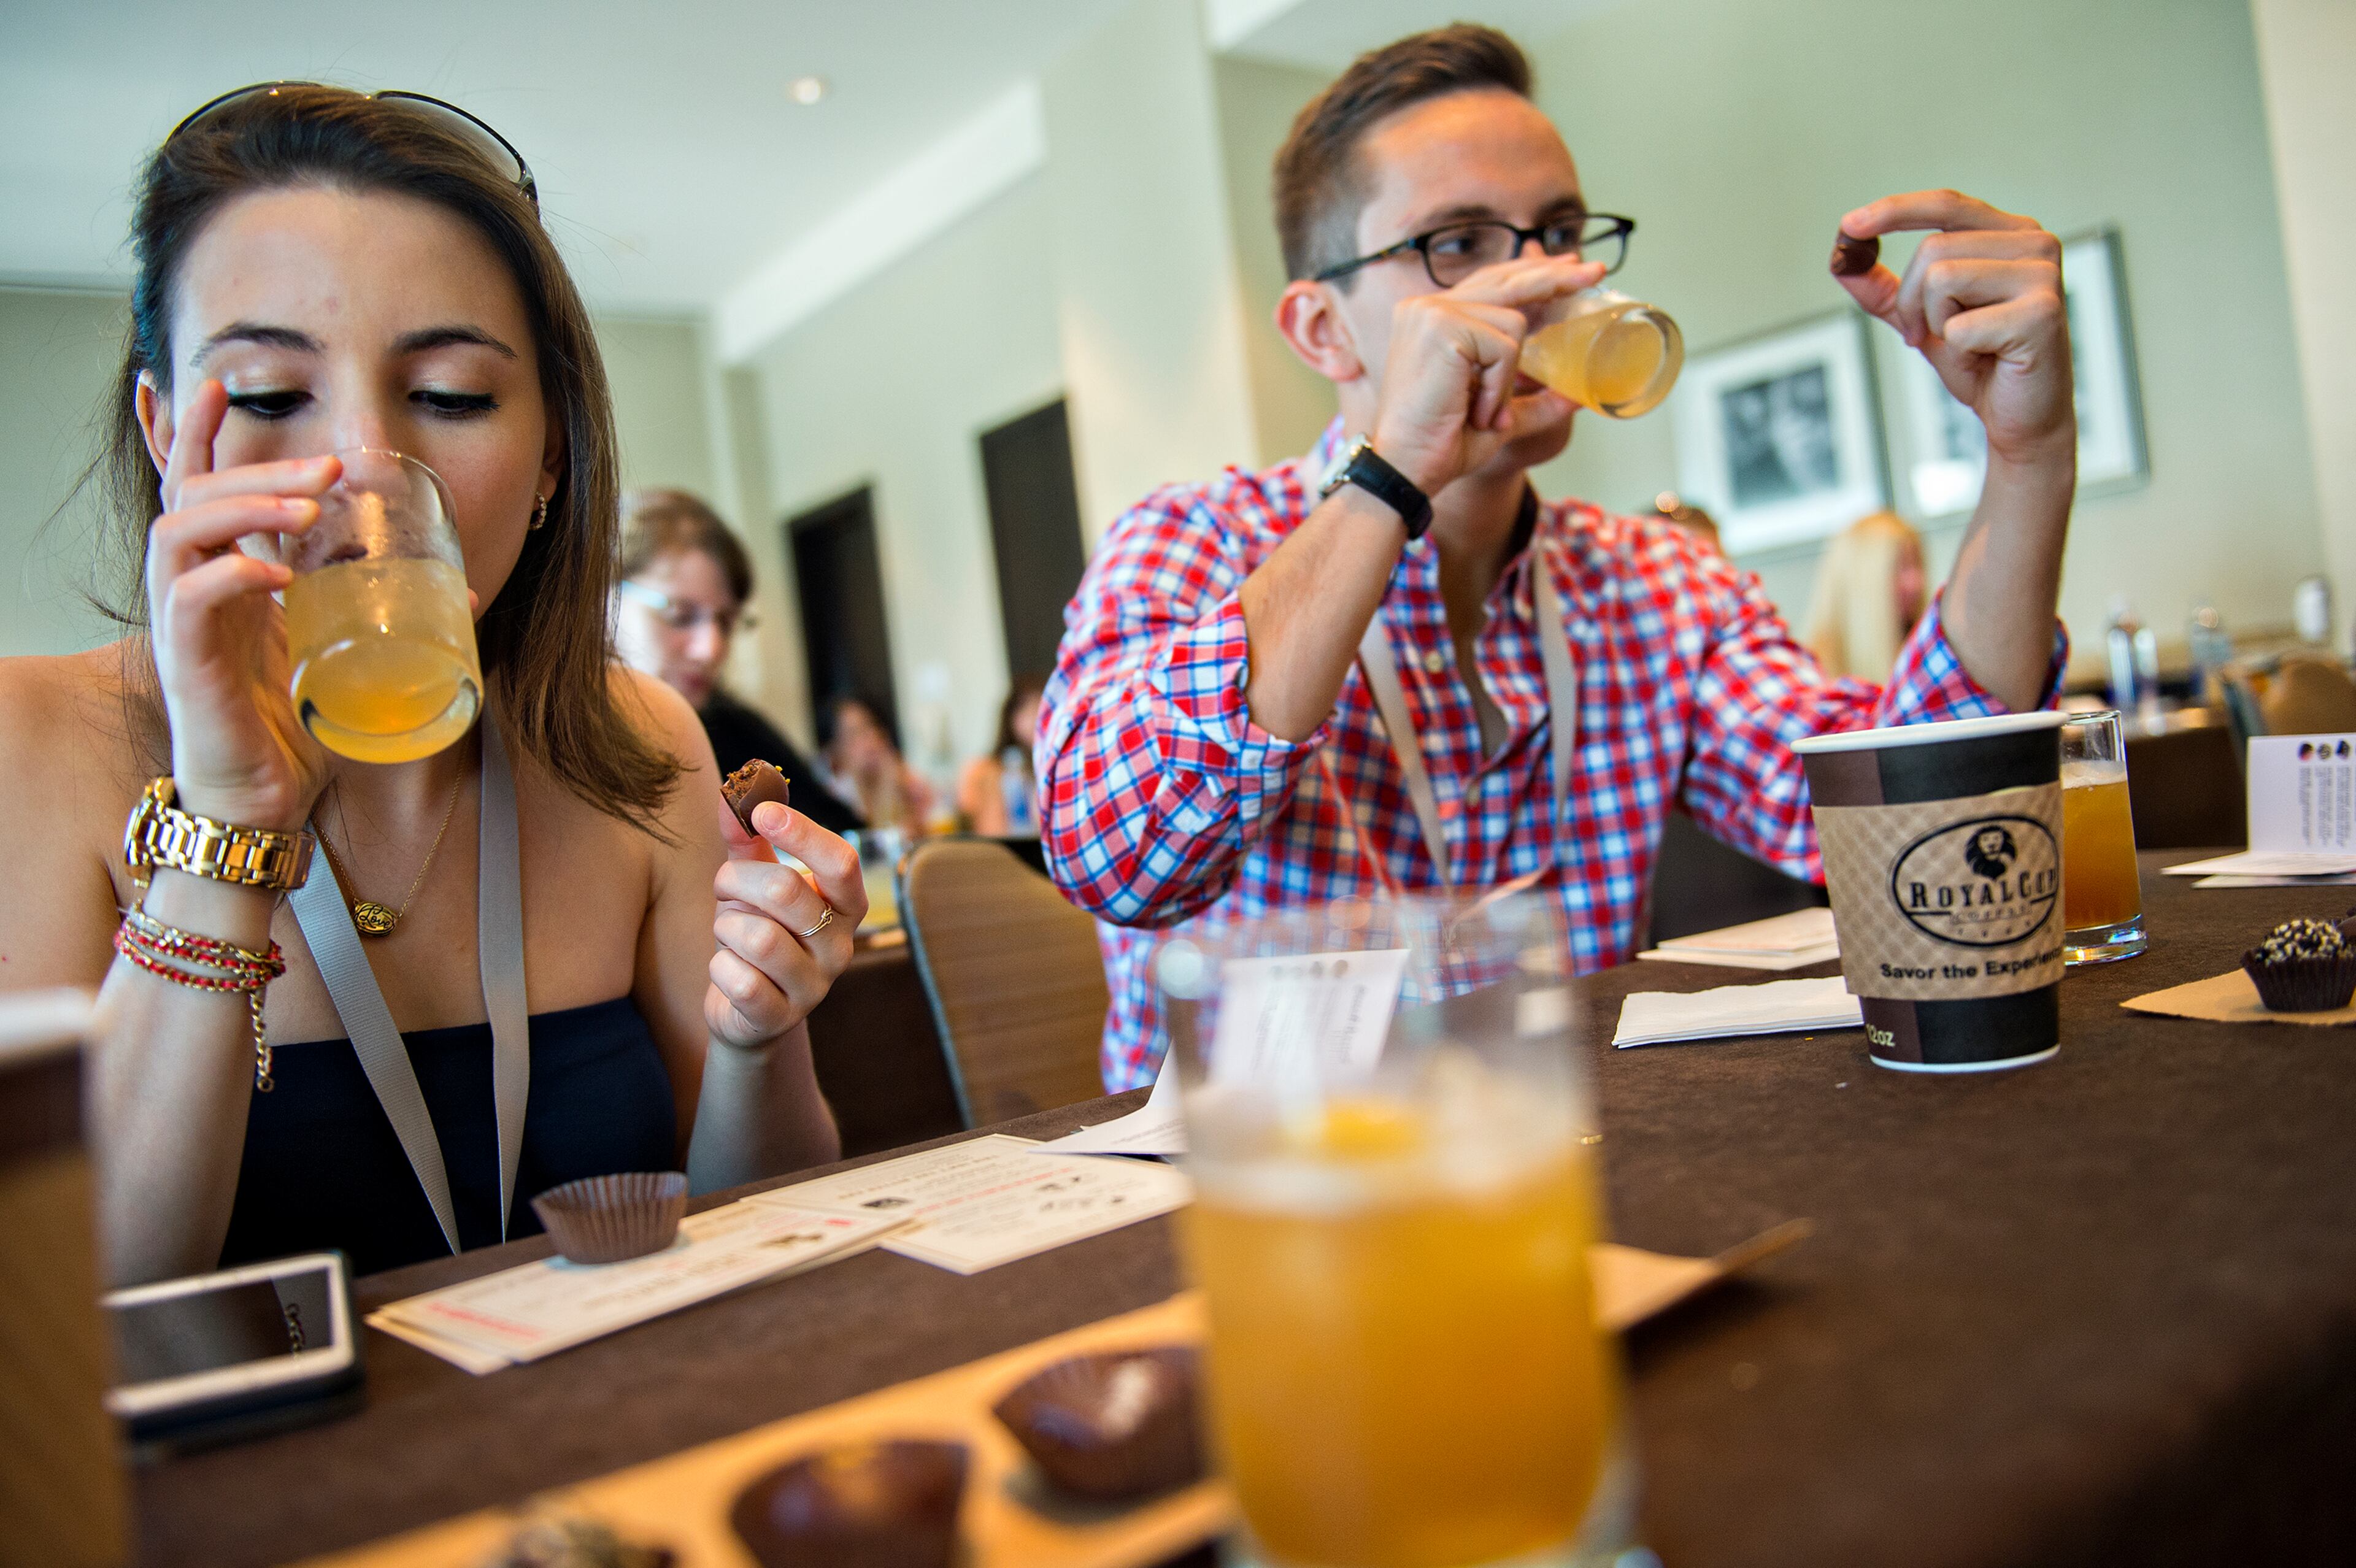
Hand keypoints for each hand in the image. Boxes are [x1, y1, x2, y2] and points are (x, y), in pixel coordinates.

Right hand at [147, 379, 337, 830]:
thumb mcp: (339, 653)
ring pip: (180, 531)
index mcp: (222, 577)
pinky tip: (275, 569)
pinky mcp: (185, 663)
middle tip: (326, 462)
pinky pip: (187, 598)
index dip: (204, 434)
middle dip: (256, 467)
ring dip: (244, 505)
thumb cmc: (293, 729)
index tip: (226, 384)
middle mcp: (190, 589)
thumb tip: (462, 589)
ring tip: (307, 504)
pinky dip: (232, 573)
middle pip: (193, 495)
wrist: (261, 803)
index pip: (198, 489)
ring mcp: (183, 624)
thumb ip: (378, 614)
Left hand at [705, 797, 866, 1050]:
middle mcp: (840, 946)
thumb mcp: (753, 886)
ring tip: (728, 934)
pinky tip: (726, 969)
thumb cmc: (755, 932)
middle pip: (787, 890)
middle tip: (724, 887)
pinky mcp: (781, 1018)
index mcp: (845, 906)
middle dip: (737, 881)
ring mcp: (815, 986)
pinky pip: (741, 980)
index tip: (762, 811)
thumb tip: (729, 796)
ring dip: (726, 926)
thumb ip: (746, 843)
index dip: (802, 832)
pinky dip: (720, 967)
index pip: (841, 861)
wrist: (746, 1009)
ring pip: (758, 937)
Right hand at [1369, 254, 1604, 496]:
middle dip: (1555, 277)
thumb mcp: (1500, 416)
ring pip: (1514, 322)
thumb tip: (1581, 396)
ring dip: (1509, 377)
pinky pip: (1504, 347)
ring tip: (1482, 412)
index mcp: (1431, 317)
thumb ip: (1535, 399)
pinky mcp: (1442, 327)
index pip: (1491, 282)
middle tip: (1597, 272)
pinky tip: (1475, 410)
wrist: (1405, 469)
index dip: (1531, 272)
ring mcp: (1431, 312)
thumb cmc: (1441, 445)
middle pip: (1506, 278)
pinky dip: (1500, 386)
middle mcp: (1426, 306)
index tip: (1568, 266)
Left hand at [1835, 191, 2074, 469]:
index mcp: (2012, 234)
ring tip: (1967, 347)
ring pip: (1940, 280)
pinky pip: (1959, 326)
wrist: (2022, 417)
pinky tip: (1987, 360)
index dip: (1895, 210)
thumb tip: (1841, 260)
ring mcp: (2043, 275)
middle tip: (1927, 337)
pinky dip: (1957, 353)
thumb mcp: (1923, 320)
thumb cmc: (1982, 363)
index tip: (1849, 225)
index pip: (1947, 204)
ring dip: (1935, 325)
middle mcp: (2035, 244)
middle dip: (1910, 302)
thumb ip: (1887, 291)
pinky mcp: (2042, 313)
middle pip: (1931, 250)